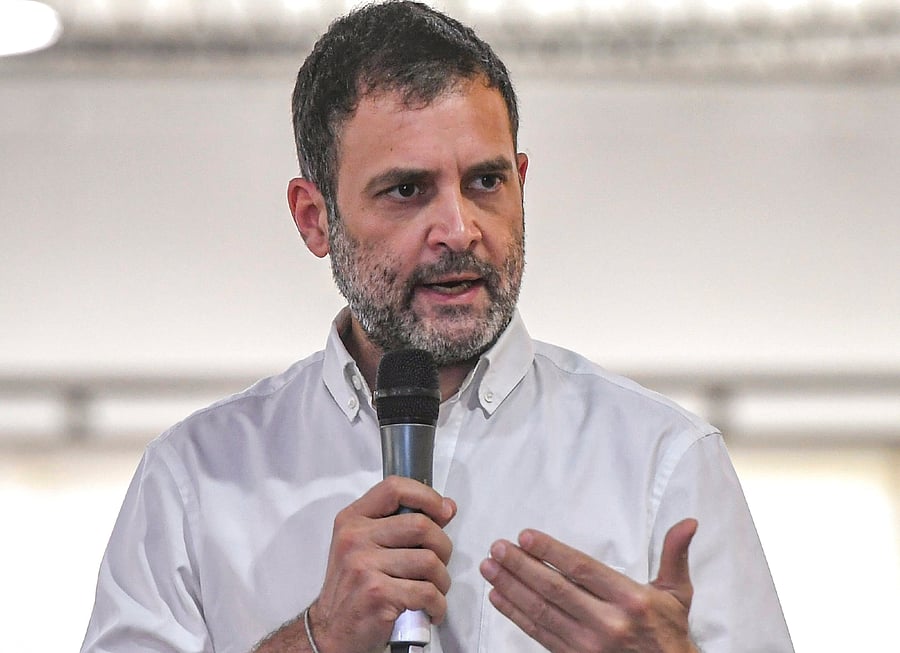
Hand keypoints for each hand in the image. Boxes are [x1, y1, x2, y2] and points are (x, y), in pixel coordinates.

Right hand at [309, 476, 456, 652]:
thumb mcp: (366, 546)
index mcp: (352, 520)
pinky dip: (438, 604)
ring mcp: (364, 566)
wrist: (330, 631)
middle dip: (443, 547)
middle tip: (439, 564)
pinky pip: (427, 592)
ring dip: (442, 581)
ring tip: (433, 590)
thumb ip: (402, 524)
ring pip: (429, 561)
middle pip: (421, 526)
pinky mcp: (377, 594)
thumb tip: (446, 507)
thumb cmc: (353, 588)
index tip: (443, 511)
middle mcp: (355, 538)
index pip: (394, 488)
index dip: (426, 496)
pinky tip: (430, 609)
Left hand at [479, 519, 698, 652]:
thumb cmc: (670, 633)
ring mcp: (588, 645)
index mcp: (630, 600)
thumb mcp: (678, 593)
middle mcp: (607, 623)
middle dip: (521, 566)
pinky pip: (539, 634)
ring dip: (511, 588)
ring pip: (542, 611)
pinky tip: (498, 598)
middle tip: (497, 548)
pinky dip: (516, 615)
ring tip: (490, 568)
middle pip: (554, 588)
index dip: (550, 551)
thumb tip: (688, 522)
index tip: (525, 536)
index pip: (581, 569)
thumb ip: (675, 555)